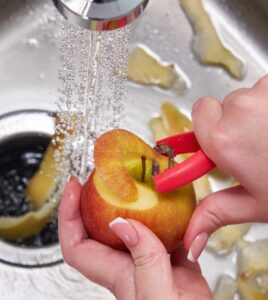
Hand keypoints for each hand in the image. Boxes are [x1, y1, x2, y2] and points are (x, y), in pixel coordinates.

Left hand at [59, 177, 211, 299]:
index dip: (68, 215)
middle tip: (99, 177)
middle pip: (97, 227)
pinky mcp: (170, 255)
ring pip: (129, 223)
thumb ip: (144, 260)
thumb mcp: (159, 294)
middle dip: (92, 199)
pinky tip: (172, 201)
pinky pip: (162, 227)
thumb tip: (123, 224)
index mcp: (116, 271)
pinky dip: (165, 212)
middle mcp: (127, 260)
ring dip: (127, 201)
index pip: (76, 243)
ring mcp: (148, 256)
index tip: (73, 189)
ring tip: (131, 180)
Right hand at [184, 75, 267, 261]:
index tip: (219, 136)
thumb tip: (190, 239)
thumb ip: (214, 214)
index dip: (208, 124)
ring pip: (252, 95)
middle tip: (257, 143)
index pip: (199, 111)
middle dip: (236, 122)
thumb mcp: (255, 204)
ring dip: (260, 112)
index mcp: (224, 139)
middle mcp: (242, 108)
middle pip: (226, 105)